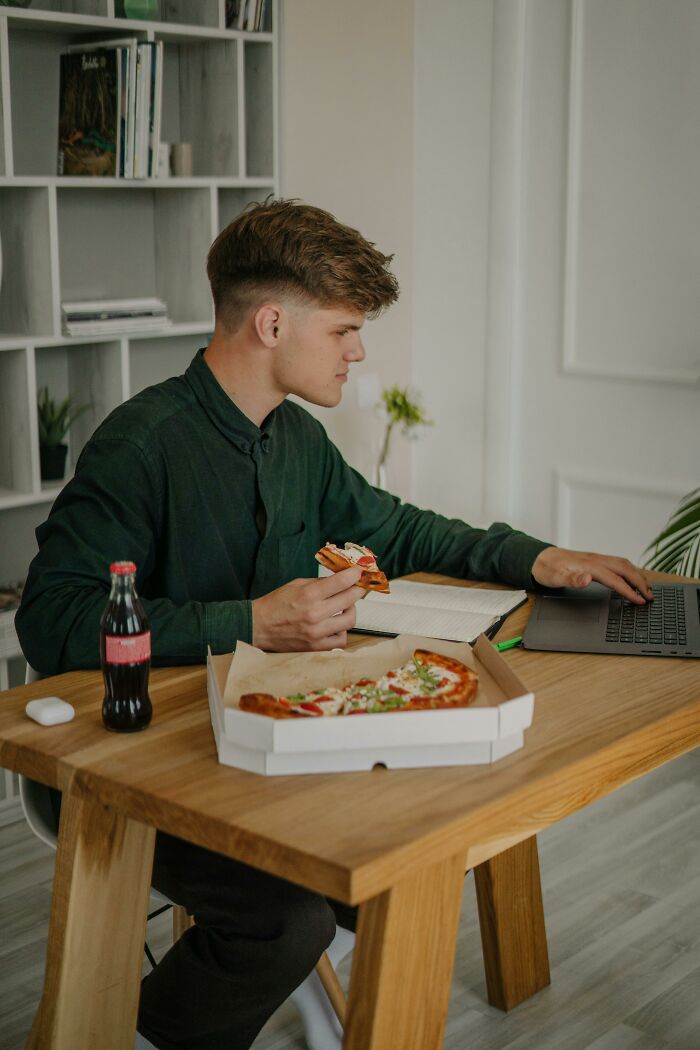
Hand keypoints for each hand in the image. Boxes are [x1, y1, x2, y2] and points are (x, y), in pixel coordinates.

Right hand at [251, 566, 365, 650]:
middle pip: (350, 599)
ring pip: (350, 620)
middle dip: (358, 589)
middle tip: (358, 586)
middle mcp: (314, 614)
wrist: (258, 627)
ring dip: (351, 610)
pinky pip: (341, 639)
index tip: (360, 571)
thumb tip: (342, 579)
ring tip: (344, 607)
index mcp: (308, 595)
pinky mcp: (316, 647)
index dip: (355, 574)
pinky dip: (342, 630)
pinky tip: (335, 625)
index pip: (341, 582)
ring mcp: (317, 632)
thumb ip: (320, 582)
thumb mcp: (296, 585)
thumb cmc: (276, 604)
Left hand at [531, 546, 653, 604]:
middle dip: (640, 582)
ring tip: (646, 587)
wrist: (539, 558)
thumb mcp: (555, 577)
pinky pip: (617, 564)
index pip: (615, 579)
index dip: (629, 591)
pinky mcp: (594, 561)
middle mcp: (595, 560)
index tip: (640, 601)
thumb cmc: (547, 569)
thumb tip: (587, 579)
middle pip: (625, 568)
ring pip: (623, 564)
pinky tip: (629, 578)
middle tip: (650, 596)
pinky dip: (628, 571)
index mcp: (589, 565)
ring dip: (636, 575)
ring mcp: (596, 559)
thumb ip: (572, 578)